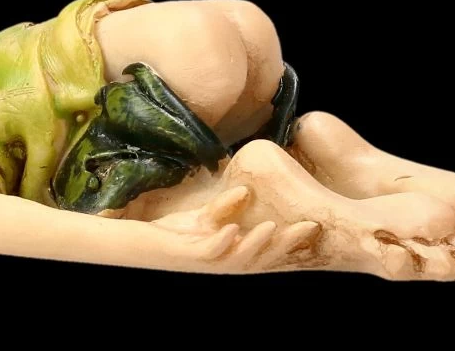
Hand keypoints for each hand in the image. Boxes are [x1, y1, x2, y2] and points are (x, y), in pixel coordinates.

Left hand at [149, 185, 320, 272]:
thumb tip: (245, 191)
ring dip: (257, 242)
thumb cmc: (171, 235)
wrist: (137, 245)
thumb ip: (225, 208)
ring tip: (275, 226)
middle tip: (310, 227)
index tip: (317, 225)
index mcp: (231, 255)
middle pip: (261, 257)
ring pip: (240, 258)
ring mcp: (207, 263)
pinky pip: (209, 251)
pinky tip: (232, 229)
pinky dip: (221, 241)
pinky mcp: (189, 256)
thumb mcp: (203, 218)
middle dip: (286, 243)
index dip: (292, 242)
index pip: (268, 251)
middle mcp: (224, 263)